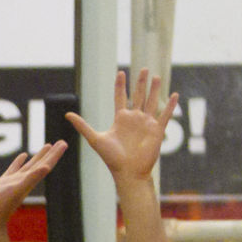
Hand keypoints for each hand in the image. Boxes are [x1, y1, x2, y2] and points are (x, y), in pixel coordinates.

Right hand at [0, 142, 67, 228]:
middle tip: (62, 142)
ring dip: (39, 156)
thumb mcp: (18, 190)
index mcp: (30, 182)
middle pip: (41, 163)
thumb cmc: (1, 206)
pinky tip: (23, 155)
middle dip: (51, 153)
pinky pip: (15, 168)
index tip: (64, 143)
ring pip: (30, 165)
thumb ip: (32, 178)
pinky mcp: (4, 182)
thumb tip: (46, 168)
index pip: (45, 165)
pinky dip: (19, 161)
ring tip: (47, 146)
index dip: (55, 155)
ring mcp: (15, 181)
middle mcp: (25, 181)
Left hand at [65, 68, 176, 186]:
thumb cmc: (112, 159)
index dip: (120, 85)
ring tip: (156, 76)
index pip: (120, 97)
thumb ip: (83, 126)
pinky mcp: (157, 130)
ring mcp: (146, 124)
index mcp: (121, 119)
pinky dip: (170, 105)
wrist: (128, 173)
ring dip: (154, 89)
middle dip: (140, 82)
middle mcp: (134, 119)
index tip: (121, 72)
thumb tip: (67, 115)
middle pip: (138, 96)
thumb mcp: (95, 139)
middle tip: (143, 69)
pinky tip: (175, 94)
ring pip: (151, 102)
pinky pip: (165, 115)